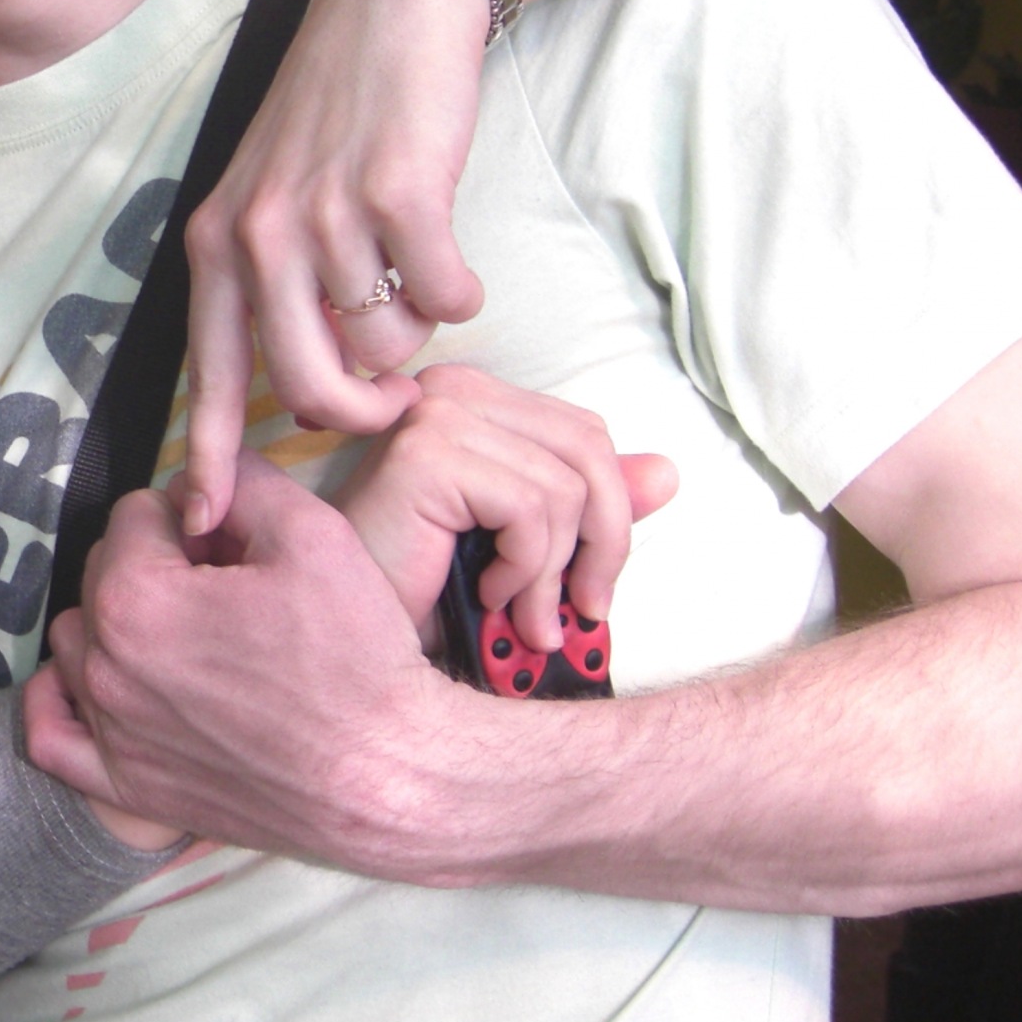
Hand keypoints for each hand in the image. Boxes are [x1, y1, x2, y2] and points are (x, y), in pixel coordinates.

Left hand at [28, 450, 440, 854]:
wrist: (388, 774)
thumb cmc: (356, 655)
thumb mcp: (312, 531)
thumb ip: (241, 480)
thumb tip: (204, 482)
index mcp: (137, 599)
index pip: (137, 514)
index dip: (195, 518)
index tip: (238, 545)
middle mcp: (105, 667)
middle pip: (104, 571)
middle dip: (158, 563)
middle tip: (227, 587)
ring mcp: (111, 733)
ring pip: (79, 641)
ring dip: (121, 622)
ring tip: (190, 635)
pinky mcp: (126, 787)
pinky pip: (51, 735)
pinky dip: (65, 702)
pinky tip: (108, 684)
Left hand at [181, 0, 486, 533]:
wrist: (387, 11)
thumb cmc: (335, 119)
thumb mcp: (267, 198)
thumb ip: (267, 287)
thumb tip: (295, 389)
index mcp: (218, 245)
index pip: (208, 374)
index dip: (211, 456)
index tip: (208, 521)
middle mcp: (259, 236)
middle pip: (309, 388)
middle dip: (362, 412)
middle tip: (394, 400)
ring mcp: (327, 215)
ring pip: (388, 346)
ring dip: (417, 331)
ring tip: (413, 273)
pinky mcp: (401, 194)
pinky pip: (446, 303)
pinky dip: (461, 293)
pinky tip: (450, 255)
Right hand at [332, 365, 678, 653]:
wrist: (354, 632)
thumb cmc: (422, 588)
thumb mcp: (525, 544)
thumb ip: (587, 506)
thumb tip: (667, 472)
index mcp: (477, 399)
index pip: (587, 434)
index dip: (611, 514)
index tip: (593, 587)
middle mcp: (454, 389)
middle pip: (590, 451)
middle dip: (603, 544)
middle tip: (582, 610)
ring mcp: (436, 413)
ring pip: (567, 488)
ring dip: (554, 574)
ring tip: (522, 614)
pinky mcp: (427, 452)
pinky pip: (532, 509)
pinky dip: (526, 570)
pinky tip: (488, 592)